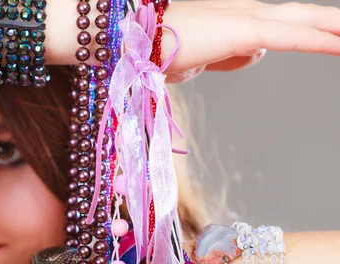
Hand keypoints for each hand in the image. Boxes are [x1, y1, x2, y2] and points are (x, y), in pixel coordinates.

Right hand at [162, 0, 339, 81]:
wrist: (134, 44)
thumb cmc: (157, 53)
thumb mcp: (201, 60)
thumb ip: (229, 57)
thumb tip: (254, 54)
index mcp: (236, 19)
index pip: (286, 23)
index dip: (315, 29)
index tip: (337, 38)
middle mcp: (247, 11)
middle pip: (303, 15)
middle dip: (333, 23)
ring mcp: (248, 17)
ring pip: (306, 20)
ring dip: (336, 29)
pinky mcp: (245, 30)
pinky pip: (293, 37)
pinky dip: (321, 41)